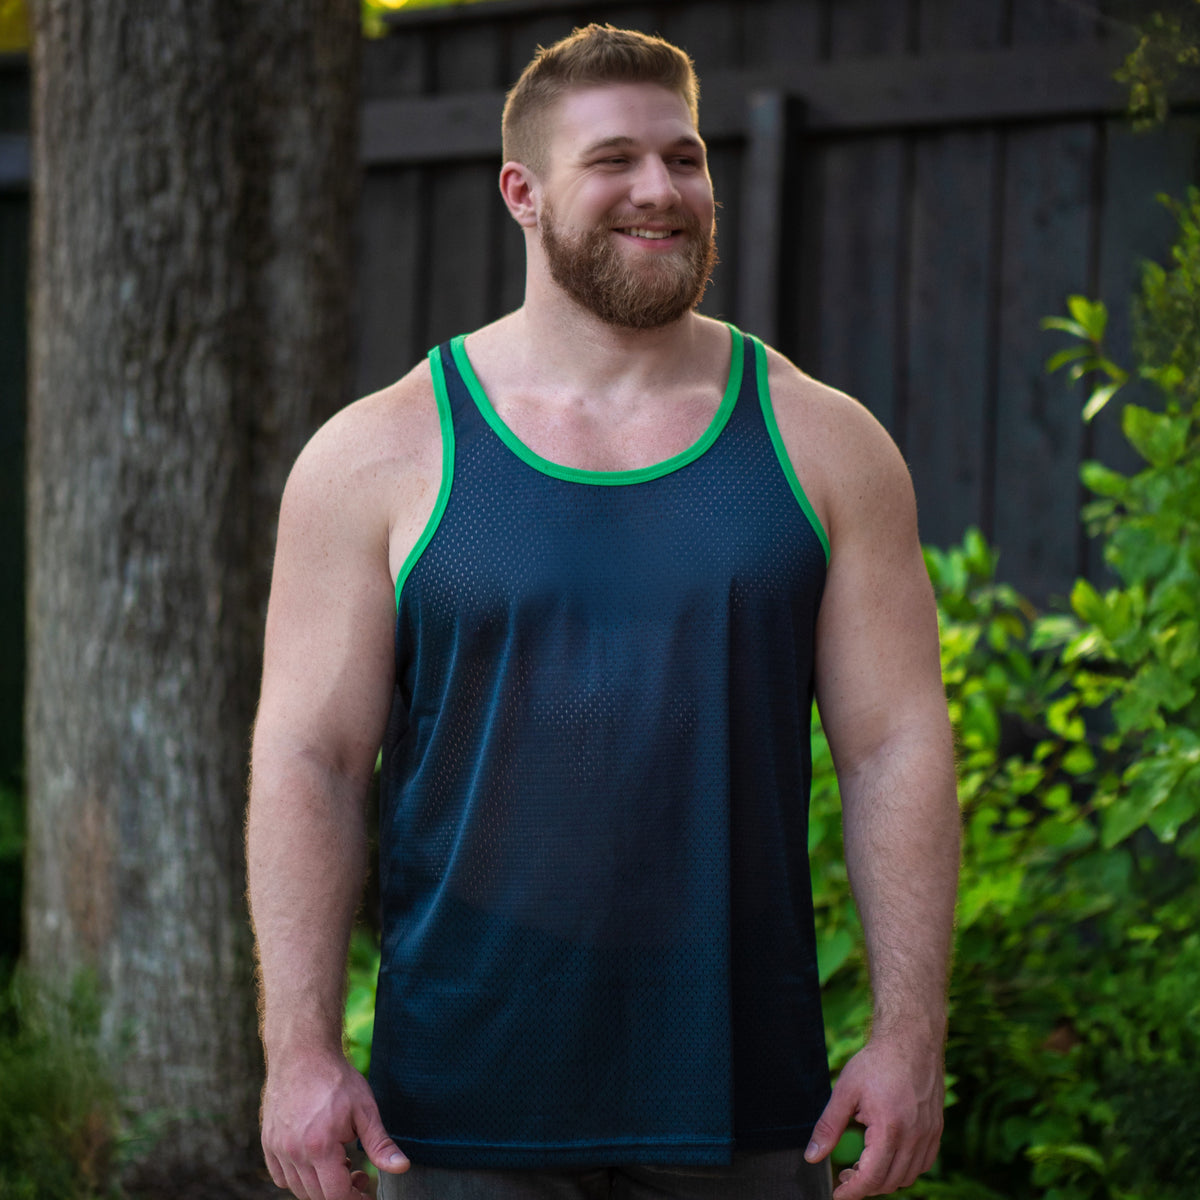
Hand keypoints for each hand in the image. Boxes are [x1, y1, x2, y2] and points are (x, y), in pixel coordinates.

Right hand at [261, 1048, 409, 1199]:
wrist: (302, 1053)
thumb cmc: (336, 1079)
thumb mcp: (365, 1109)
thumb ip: (380, 1144)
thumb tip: (402, 1167)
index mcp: (320, 1147)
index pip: (337, 1195)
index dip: (356, 1196)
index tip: (367, 1185)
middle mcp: (294, 1153)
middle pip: (318, 1196)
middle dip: (341, 1192)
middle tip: (359, 1173)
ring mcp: (277, 1149)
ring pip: (298, 1189)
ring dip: (320, 1185)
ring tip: (339, 1161)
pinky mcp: (268, 1142)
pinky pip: (280, 1177)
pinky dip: (298, 1177)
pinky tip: (316, 1159)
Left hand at [803, 1034, 943, 1198]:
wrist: (911, 1040)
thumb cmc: (876, 1062)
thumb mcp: (845, 1091)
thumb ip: (828, 1127)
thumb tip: (812, 1157)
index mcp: (889, 1128)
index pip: (872, 1177)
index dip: (853, 1191)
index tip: (838, 1194)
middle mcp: (914, 1136)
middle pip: (890, 1181)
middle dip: (865, 1185)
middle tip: (846, 1174)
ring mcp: (929, 1134)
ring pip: (908, 1176)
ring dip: (885, 1178)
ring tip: (865, 1164)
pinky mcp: (936, 1129)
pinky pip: (923, 1163)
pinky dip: (905, 1168)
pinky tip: (888, 1154)